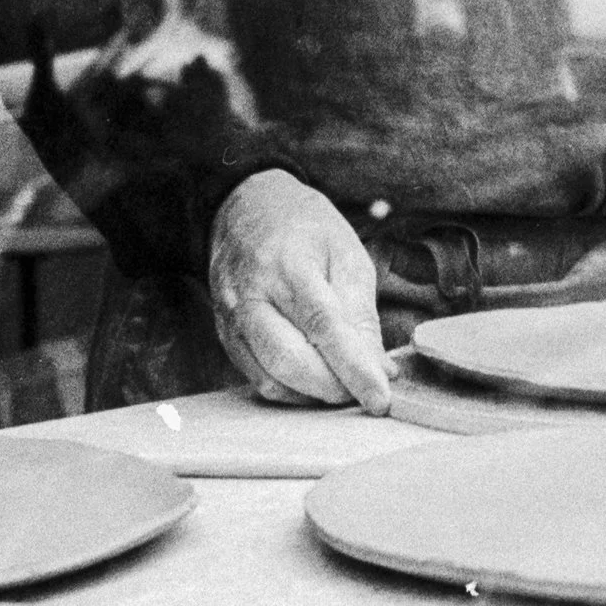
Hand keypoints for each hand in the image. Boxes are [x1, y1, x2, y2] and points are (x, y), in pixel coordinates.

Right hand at [209, 170, 394, 412]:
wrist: (245, 206)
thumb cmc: (303, 227)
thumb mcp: (346, 253)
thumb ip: (362, 314)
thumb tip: (380, 369)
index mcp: (289, 263)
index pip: (324, 326)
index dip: (354, 368)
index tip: (380, 399)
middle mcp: (252, 293)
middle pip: (290, 360)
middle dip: (333, 388)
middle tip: (364, 391)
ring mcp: (231, 317)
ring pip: (270, 378)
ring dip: (313, 396)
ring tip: (342, 385)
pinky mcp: (224, 334)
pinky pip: (257, 378)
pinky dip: (292, 391)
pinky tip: (315, 381)